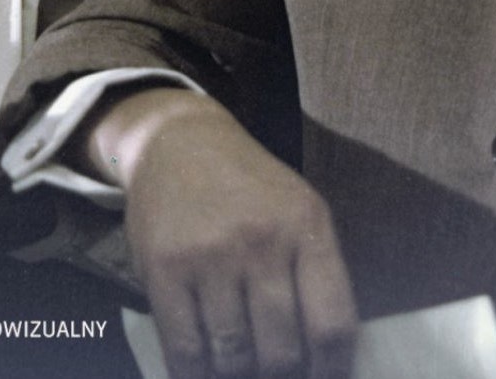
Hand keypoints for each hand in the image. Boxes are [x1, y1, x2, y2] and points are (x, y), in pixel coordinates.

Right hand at [81, 88, 357, 378]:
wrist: (180, 141)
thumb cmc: (249, 186)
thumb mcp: (299, 210)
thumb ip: (316, 275)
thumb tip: (324, 359)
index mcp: (306, 226)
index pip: (332, 325)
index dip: (331, 371)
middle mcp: (261, 241)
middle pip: (281, 352)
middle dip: (279, 375)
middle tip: (272, 370)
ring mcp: (210, 256)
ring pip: (233, 358)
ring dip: (238, 376)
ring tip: (240, 367)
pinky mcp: (164, 269)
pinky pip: (184, 351)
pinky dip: (196, 375)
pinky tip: (205, 371)